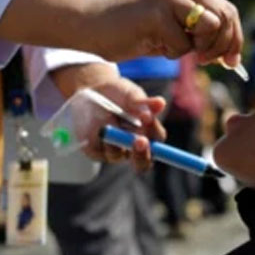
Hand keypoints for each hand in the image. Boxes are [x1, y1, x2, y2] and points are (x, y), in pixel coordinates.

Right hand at [0, 0, 243, 66]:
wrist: (94, 25)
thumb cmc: (136, 32)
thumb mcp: (176, 30)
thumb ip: (202, 34)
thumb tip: (231, 55)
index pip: (227, 10)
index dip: (234, 38)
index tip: (231, 61)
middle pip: (225, 17)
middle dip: (221, 46)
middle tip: (204, 61)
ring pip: (211, 26)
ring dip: (197, 48)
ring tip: (173, 48)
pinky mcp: (158, 10)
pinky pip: (183, 43)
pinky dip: (172, 53)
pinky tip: (153, 44)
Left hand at [49, 63, 166, 171]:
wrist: (93, 91)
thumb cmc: (119, 94)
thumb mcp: (131, 94)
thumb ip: (143, 102)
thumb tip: (161, 103)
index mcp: (148, 137)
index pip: (158, 149)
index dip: (158, 143)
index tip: (150, 122)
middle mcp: (133, 148)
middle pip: (142, 163)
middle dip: (141, 153)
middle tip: (140, 140)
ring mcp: (114, 151)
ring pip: (117, 154)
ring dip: (115, 137)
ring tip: (109, 115)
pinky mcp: (95, 151)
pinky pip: (98, 149)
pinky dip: (98, 134)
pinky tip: (97, 122)